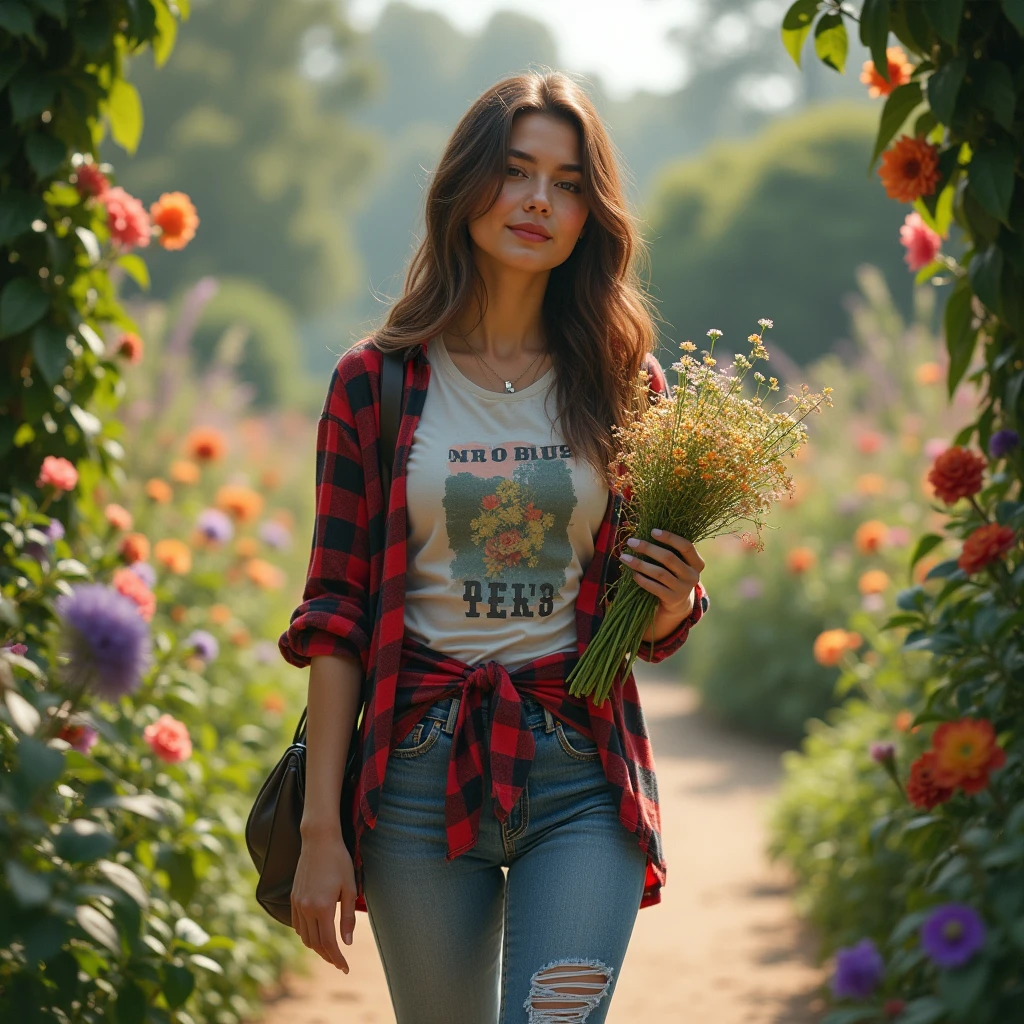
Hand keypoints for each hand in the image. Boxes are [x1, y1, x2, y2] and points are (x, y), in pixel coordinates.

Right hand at [290, 828, 356, 972]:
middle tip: (339, 963)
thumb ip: (348, 917)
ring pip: (304, 936)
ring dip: (316, 947)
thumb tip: (347, 942)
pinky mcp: (293, 897)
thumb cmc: (339, 861)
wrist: (319, 840)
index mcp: (322, 908)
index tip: (345, 968)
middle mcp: (306, 908)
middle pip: (315, 943)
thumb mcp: (350, 888)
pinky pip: (297, 924)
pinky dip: (306, 934)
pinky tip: (316, 933)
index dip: (337, 958)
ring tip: (330, 950)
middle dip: (328, 956)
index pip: (329, 943)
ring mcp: (297, 903)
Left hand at [617, 528, 703, 635]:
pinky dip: (642, 579)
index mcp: (697, 563)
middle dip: (648, 548)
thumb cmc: (674, 574)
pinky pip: (654, 587)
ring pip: (659, 573)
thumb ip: (671, 550)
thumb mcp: (679, 563)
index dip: (670, 537)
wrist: (678, 603)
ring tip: (624, 557)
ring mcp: (683, 589)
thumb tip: (646, 531)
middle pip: (669, 558)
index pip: (686, 546)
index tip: (652, 531)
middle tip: (631, 542)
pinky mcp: (672, 599)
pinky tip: (633, 573)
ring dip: (640, 564)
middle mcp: (693, 576)